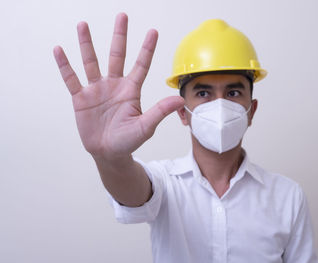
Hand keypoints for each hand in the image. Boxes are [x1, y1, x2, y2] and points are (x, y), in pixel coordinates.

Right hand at [53, 13, 183, 160]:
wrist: (108, 153)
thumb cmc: (128, 140)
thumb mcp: (145, 126)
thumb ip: (160, 111)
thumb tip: (180, 99)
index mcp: (131, 90)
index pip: (141, 65)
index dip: (147, 49)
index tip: (153, 31)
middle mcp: (114, 85)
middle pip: (117, 56)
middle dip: (120, 36)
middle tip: (122, 16)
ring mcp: (97, 90)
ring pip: (91, 62)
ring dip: (87, 44)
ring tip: (83, 25)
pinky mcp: (81, 98)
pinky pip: (72, 79)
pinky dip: (65, 66)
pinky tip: (59, 50)